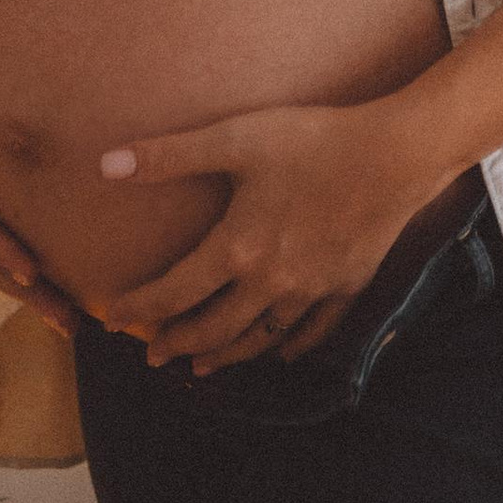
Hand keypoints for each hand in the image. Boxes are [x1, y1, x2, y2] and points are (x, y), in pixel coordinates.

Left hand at [101, 96, 447, 372]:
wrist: (396, 153)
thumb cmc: (314, 139)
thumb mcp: (237, 137)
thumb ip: (170, 155)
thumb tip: (105, 164)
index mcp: (238, 249)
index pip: (172, 294)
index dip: (137, 309)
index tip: (112, 318)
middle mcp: (270, 282)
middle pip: (213, 329)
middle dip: (177, 344)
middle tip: (153, 355)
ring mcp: (311, 291)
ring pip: (258, 340)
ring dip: (225, 355)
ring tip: (203, 366)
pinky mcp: (346, 288)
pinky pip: (312, 334)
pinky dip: (288, 349)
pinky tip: (279, 353)